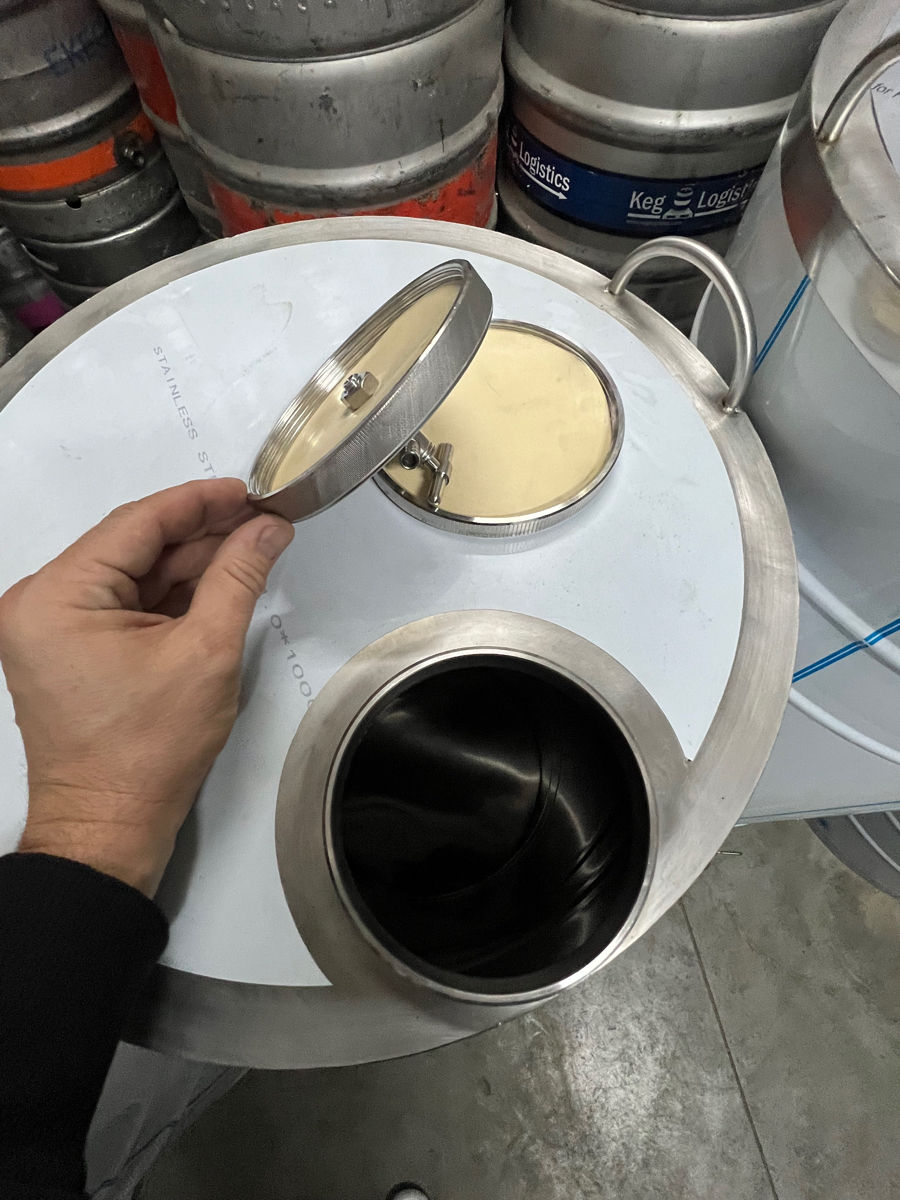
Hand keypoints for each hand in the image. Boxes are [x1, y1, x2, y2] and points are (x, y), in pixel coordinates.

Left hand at [0, 478, 293, 896]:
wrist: (109, 827)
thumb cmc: (150, 750)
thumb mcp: (206, 652)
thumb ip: (237, 578)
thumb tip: (267, 529)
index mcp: (56, 597)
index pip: (136, 524)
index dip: (199, 502)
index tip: (248, 491)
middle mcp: (39, 603)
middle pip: (131, 546)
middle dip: (199, 534)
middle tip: (261, 521)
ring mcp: (49, 628)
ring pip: (130, 574)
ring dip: (187, 564)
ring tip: (250, 547)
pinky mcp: (66, 649)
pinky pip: (121, 603)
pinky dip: (167, 595)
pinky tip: (216, 582)